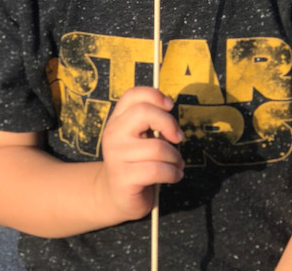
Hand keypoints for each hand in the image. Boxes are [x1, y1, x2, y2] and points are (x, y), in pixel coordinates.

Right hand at [97, 87, 184, 220]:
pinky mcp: (124, 177)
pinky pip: (158, 170)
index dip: (154, 95)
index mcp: (117, 120)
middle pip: (144, 112)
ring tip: (177, 164)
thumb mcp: (141, 138)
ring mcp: (116, 156)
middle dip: (169, 124)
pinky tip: (174, 176)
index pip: (132, 95)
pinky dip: (173, 173)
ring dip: (176, 158)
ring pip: (158, 147)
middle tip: (178, 138)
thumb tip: (171, 117)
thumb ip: (151, 123)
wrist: (115, 196)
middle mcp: (113, 134)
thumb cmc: (136, 163)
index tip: (170, 106)